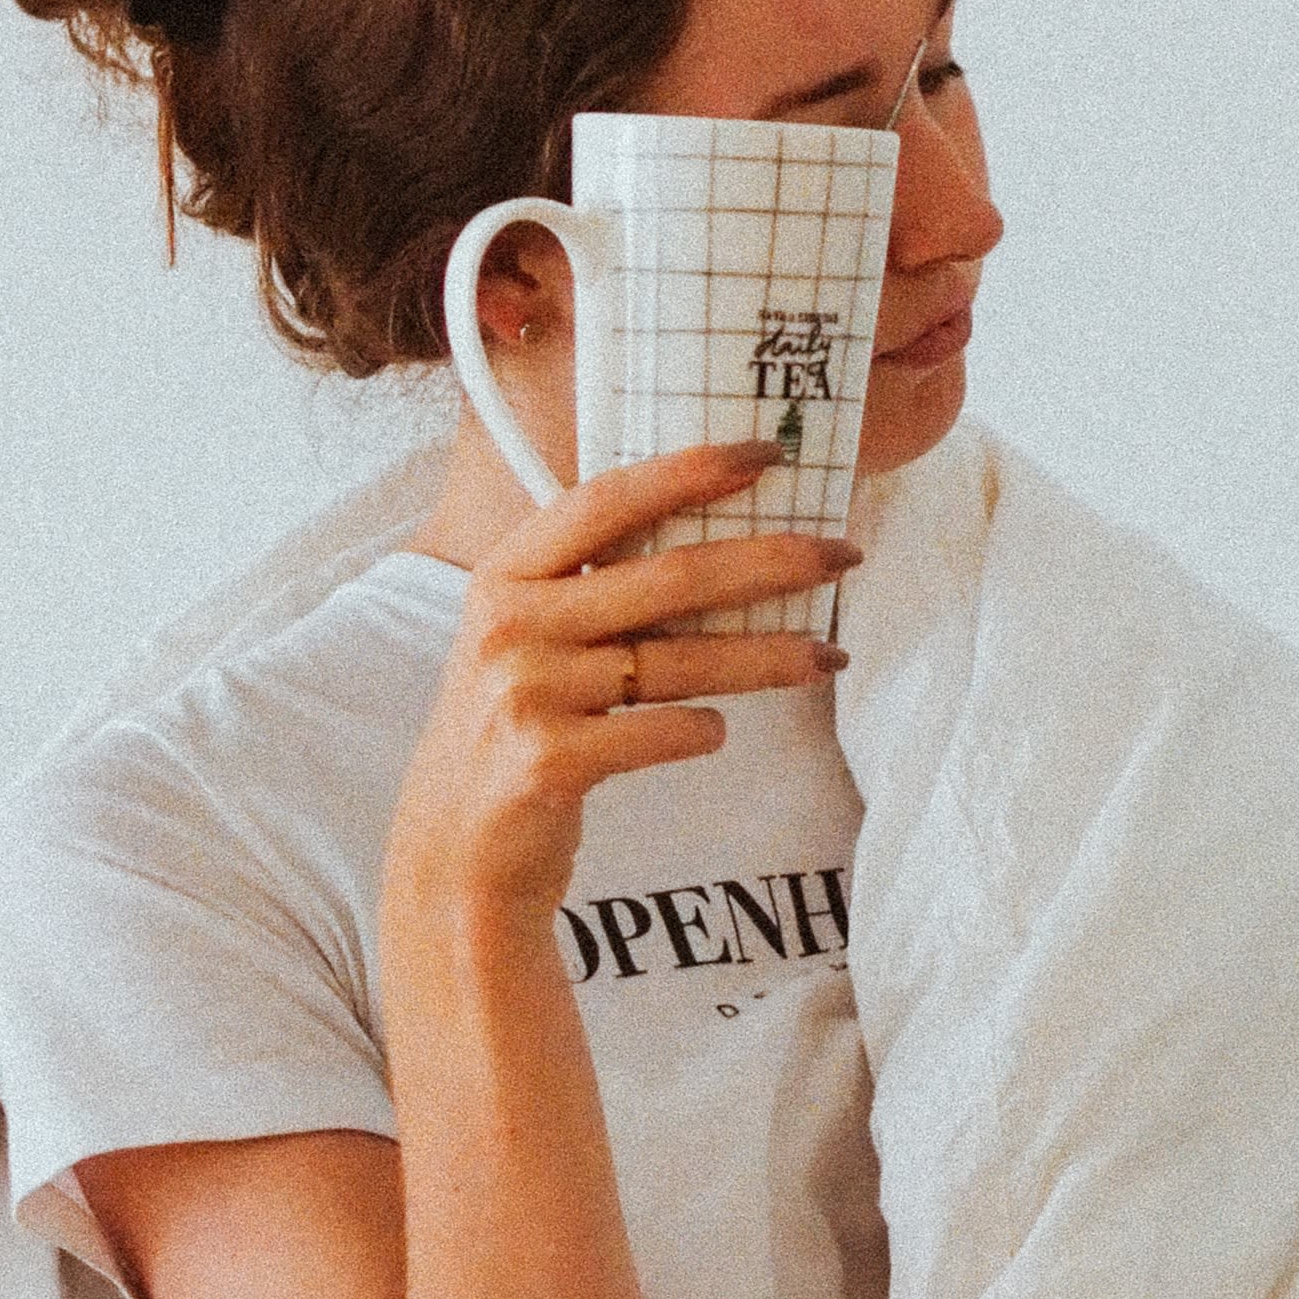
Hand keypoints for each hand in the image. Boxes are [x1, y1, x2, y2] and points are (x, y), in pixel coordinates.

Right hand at [383, 442, 858, 947]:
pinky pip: (664, 732)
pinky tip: (720, 729)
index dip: (689, 470)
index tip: (767, 453)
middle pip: (668, 577)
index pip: (607, 500)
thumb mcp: (527, 638)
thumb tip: (721, 536)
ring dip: (770, 656)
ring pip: (681, 661)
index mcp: (505, 575)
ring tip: (831, 654)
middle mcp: (509, 625)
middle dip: (770, 561)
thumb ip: (592, 587)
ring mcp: (525, 693)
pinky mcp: (548, 761)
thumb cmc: (515, 724)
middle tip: (843, 554)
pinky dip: (704, 729)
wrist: (455, 845)